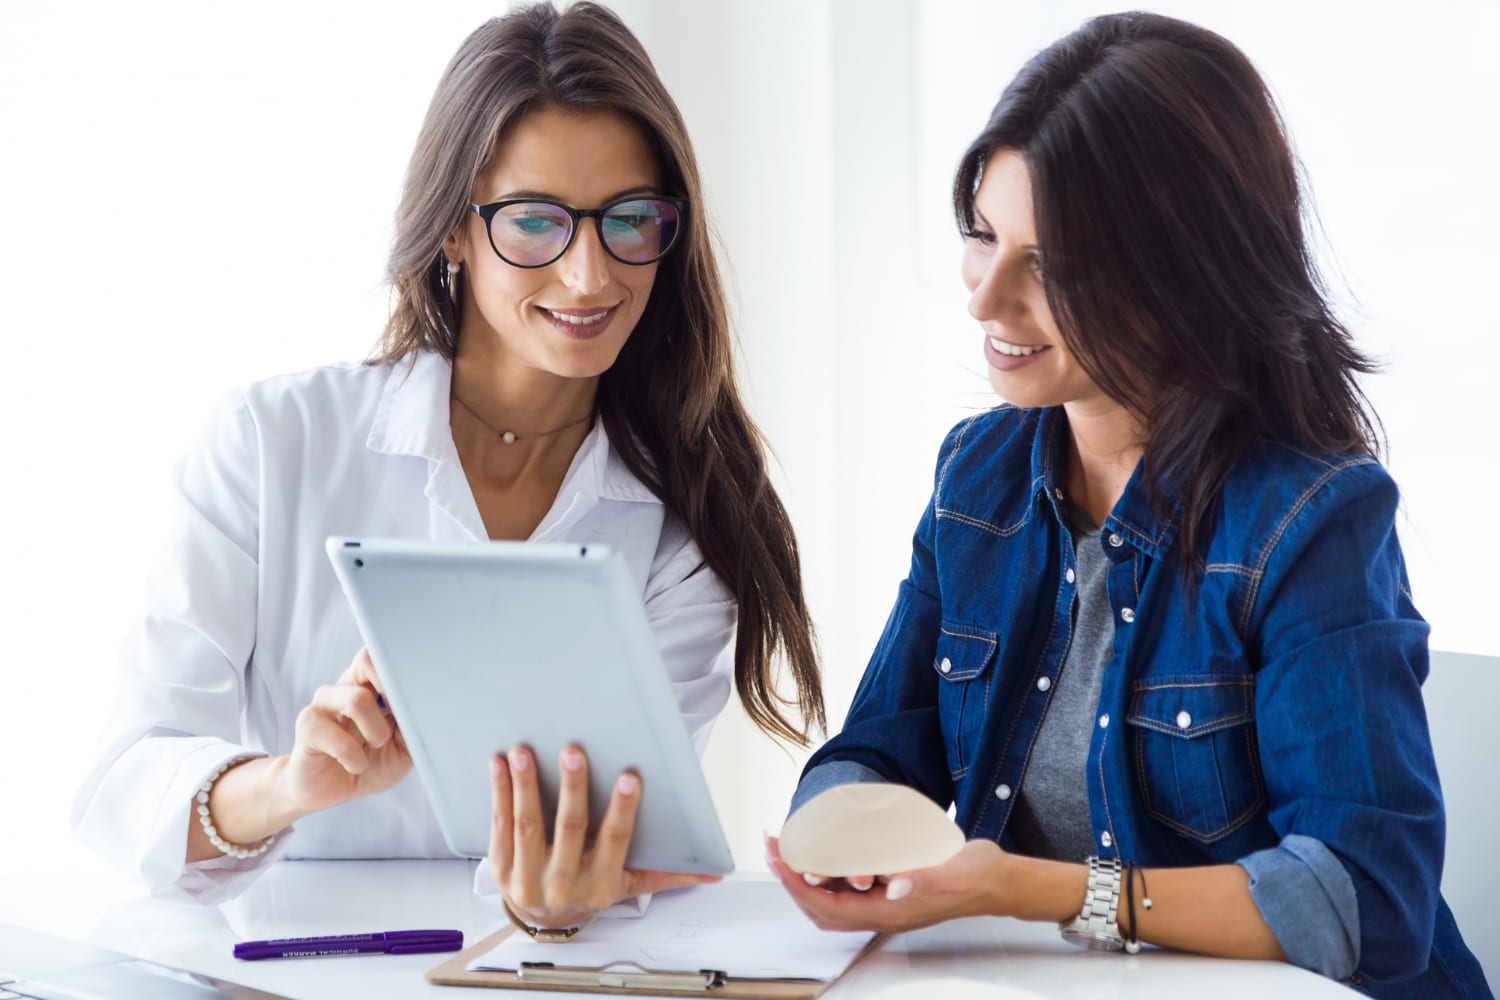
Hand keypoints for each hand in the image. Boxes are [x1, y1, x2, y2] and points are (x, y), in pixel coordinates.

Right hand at [280, 648, 412, 814]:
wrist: (334, 792)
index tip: (419, 694)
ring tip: (377, 746)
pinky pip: (336, 735)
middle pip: (368, 660)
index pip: (384, 654)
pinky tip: (355, 765)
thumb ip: (414, 724)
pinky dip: (354, 757)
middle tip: (397, 723)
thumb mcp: (404, 747)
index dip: (404, 670)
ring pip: (357, 699)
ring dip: (376, 730)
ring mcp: (324, 703)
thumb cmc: (372, 764)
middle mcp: (346, 685)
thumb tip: (427, 706)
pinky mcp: (307, 725)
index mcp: (370, 684)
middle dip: (392, 692)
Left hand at [488, 744, 719, 928]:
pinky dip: (499, 793)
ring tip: (524, 752)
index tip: (629, 776)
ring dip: (526, 785)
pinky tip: (498, 765)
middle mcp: (563, 884)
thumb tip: (715, 872)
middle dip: (572, 788)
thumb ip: (667, 875)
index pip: (615, 841)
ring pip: (528, 824)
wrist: (541, 918)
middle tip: (573, 751)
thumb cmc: (589, 889)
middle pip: (570, 828)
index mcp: (599, 884)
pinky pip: (500, 826)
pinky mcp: (500, 868)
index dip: (622, 808)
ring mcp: (527, 877)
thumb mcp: (628, 886)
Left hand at [767, 835, 1007, 933]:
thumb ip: (923, 880)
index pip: (828, 906)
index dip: (798, 885)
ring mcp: (886, 903)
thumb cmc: (975, 877)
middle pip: (821, 907)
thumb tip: (895, 886)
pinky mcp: (891, 890)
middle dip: (791, 880)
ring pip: (832, 899)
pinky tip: (825, 852)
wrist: (997, 880)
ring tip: (789, 849)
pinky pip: (848, 888)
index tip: (779, 859)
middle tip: (773, 850)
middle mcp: (882, 912)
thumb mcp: (950, 873)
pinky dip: (828, 872)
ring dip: (806, 877)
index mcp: (890, 912)